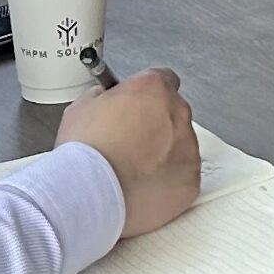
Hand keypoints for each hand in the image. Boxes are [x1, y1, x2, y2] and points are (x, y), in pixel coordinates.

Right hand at [58, 67, 202, 238]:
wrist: (92, 193)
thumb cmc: (86, 152)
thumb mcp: (83, 106)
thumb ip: (103, 96)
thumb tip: (106, 99)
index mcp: (154, 89)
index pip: (162, 80)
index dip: (146, 96)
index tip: (137, 109)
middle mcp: (177, 114)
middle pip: (173, 115)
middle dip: (156, 127)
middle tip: (130, 144)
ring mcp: (188, 149)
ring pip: (181, 147)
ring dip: (163, 155)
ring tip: (132, 171)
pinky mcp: (190, 181)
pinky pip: (183, 179)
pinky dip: (168, 183)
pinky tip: (143, 188)